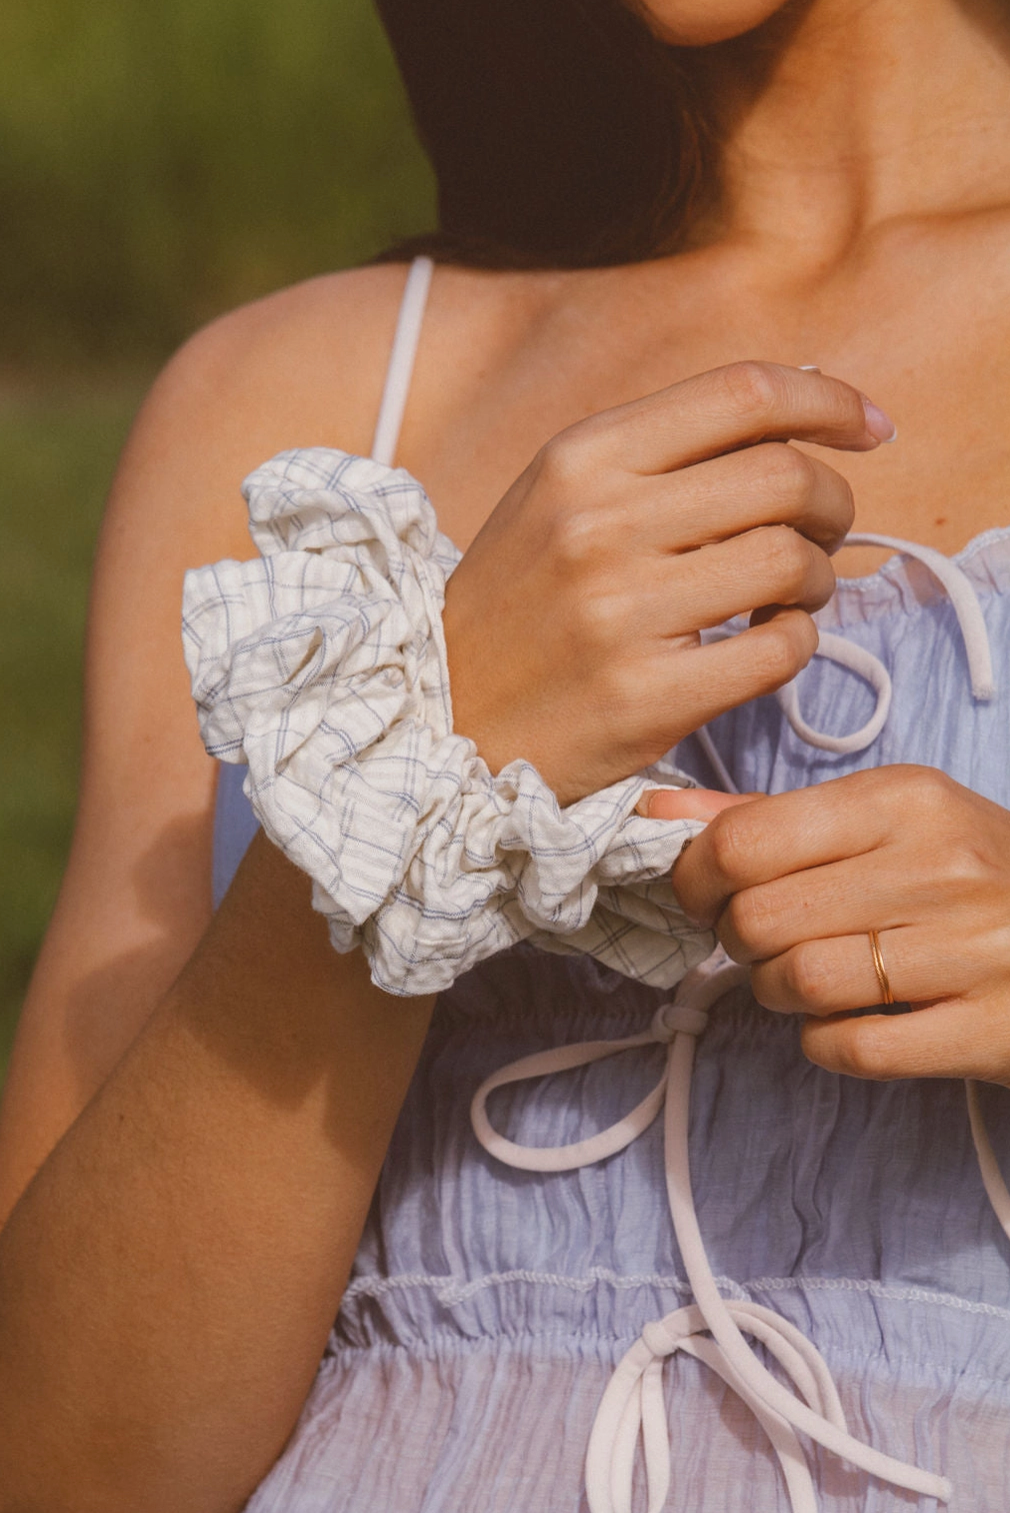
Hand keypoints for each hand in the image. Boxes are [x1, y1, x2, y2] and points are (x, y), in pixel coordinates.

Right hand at [443, 361, 894, 804]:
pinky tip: (767, 643)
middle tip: (826, 534)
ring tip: (793, 595)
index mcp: (580, 457)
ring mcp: (619, 614)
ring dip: (818, 578)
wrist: (444, 720)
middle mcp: (597, 524)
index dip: (830, 401)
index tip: (872, 427)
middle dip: (835, 503)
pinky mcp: (645, 697)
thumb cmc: (518, 606)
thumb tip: (801, 402)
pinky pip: (778, 651)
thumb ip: (661, 450)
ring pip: (790, 562)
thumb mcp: (558, 498)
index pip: (743, 393)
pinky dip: (796, 643)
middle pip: (785, 477)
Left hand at [652, 767, 1009, 1084]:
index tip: (706, 894)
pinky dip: (825, 1042)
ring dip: (776, 993)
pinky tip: (843, 1023)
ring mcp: (973, 949)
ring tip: (801, 981)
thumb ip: (768, 818)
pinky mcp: (989, 1028)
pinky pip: (854, 1049)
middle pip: (761, 916)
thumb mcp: (884, 822)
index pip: (745, 839)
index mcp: (906, 800)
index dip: (697, 877)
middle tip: (757, 942)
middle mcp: (941, 865)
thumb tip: (658, 808)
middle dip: (736, 940)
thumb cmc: (965, 876)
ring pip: (800, 981)